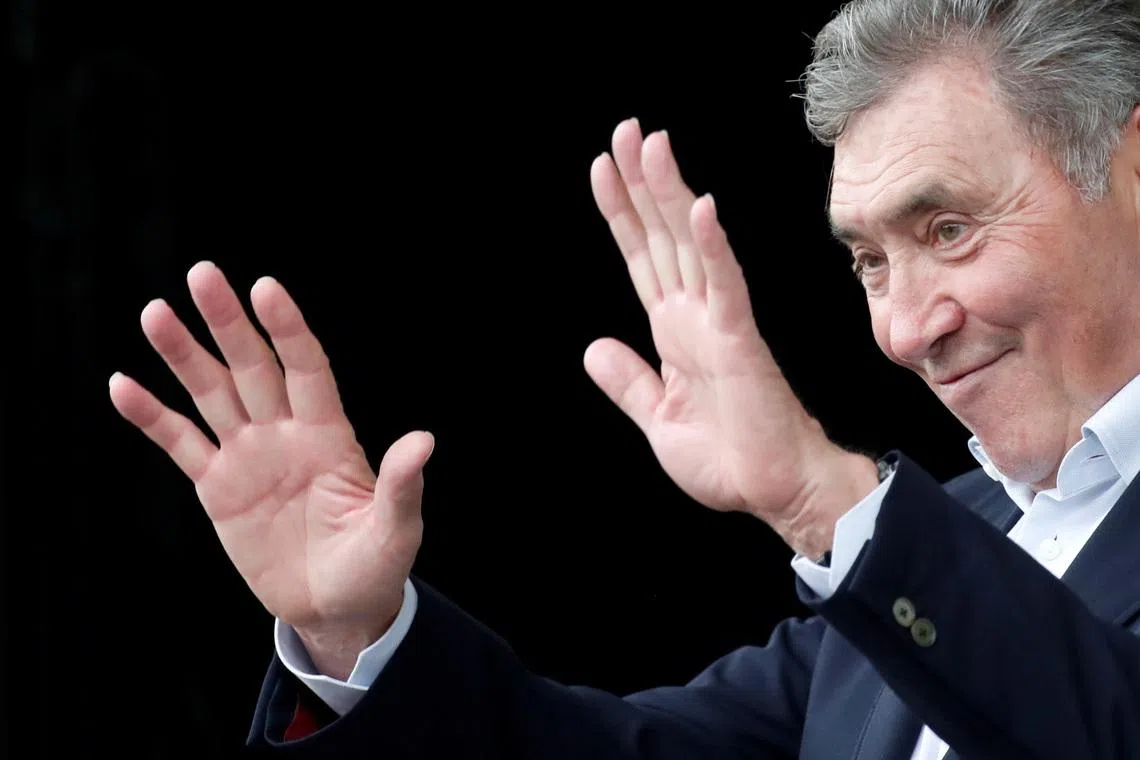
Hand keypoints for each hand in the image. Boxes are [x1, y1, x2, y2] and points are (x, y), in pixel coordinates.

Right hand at [109, 261, 433, 678]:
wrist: (335, 607)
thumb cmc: (375, 567)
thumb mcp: (395, 531)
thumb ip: (400, 486)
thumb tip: (423, 441)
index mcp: (329, 435)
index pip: (306, 369)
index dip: (288, 329)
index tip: (266, 287)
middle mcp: (285, 433)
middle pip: (252, 367)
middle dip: (229, 323)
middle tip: (203, 274)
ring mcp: (249, 456)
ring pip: (211, 394)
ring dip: (183, 356)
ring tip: (155, 313)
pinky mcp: (218, 488)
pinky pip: (181, 444)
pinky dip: (152, 417)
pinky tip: (122, 386)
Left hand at [586, 119, 876, 555]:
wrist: (773, 489)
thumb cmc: (729, 457)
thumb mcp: (658, 418)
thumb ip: (629, 381)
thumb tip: (595, 348)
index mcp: (673, 330)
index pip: (642, 257)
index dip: (622, 213)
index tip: (602, 169)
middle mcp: (695, 314)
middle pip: (662, 235)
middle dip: (642, 183)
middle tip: (625, 131)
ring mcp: (719, 322)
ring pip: (691, 244)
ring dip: (672, 195)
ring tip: (651, 146)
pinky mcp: (741, 341)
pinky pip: (725, 286)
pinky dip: (713, 248)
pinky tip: (702, 209)